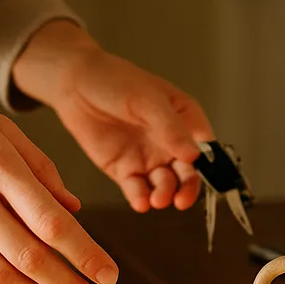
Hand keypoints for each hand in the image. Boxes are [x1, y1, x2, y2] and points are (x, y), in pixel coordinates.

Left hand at [12, 20, 215, 212]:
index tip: (204, 176)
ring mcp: (148, 157)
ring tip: (158, 199)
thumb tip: (194, 155)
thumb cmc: (115, 81)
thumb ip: (171, 128)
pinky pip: (137, 189)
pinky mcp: (125, 170)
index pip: (205, 146)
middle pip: (188, 172)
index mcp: (184, 119)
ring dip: (164, 194)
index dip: (209, 164)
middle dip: (187, 187)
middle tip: (180, 199)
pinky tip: (141, 202)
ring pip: (164, 184)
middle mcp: (169, 142)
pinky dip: (141, 198)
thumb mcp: (148, 100)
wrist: (75, 85)